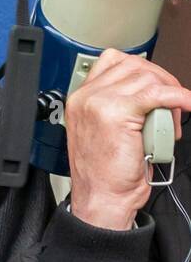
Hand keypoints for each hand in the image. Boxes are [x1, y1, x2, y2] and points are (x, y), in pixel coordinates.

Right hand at [65, 48, 190, 229]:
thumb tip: (150, 91)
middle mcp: (86, 97)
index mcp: (80, 99)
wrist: (102, 200)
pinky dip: (178, 97)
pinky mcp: (118, 112)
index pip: (114, 62)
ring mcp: (99, 102)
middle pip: (134, 66)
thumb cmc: (106, 175)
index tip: (157, 89)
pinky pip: (157, 93)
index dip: (142, 72)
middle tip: (170, 110)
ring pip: (147, 78)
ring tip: (170, 123)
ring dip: (169, 97)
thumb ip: (118, 105)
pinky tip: (186, 104)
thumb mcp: (106, 131)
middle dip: (160, 83)